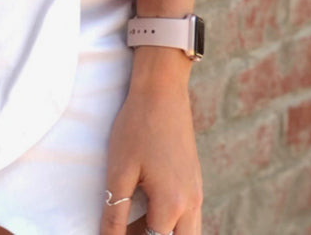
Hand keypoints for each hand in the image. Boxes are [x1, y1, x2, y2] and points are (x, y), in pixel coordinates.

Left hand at [101, 57, 201, 234]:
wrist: (162, 89)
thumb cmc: (137, 126)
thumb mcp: (120, 170)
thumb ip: (116, 213)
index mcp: (172, 204)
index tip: (113, 233)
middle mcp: (191, 203)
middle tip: (126, 229)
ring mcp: (197, 192)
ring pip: (187, 233)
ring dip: (161, 233)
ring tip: (133, 223)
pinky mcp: (195, 181)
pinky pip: (188, 217)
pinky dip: (169, 222)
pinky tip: (147, 209)